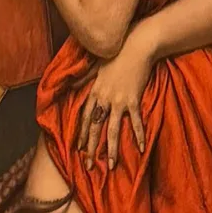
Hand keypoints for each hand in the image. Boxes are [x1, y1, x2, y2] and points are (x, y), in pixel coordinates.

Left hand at [76, 38, 153, 170]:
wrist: (136, 46)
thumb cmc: (117, 54)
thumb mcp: (96, 66)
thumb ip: (83, 79)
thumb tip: (70, 86)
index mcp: (94, 92)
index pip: (85, 118)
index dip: (82, 135)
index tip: (79, 149)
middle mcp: (104, 99)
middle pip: (95, 128)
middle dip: (92, 149)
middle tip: (89, 166)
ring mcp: (118, 101)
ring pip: (112, 130)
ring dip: (111, 149)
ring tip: (111, 165)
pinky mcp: (133, 100)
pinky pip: (135, 121)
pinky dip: (138, 135)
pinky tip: (141, 148)